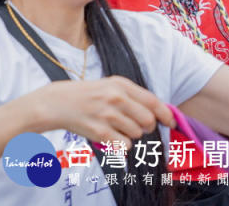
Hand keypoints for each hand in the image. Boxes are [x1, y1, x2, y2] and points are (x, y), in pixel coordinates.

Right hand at [32, 76, 174, 147]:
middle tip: (132, 124)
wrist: (57, 103)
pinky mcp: (100, 131)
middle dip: (145, 127)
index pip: (153, 102)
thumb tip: (162, 114)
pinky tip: (107, 135)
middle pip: (148, 121)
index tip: (171, 123)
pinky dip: (120, 144)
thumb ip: (134, 97)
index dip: (166, 115)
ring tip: (112, 126)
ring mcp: (107, 115)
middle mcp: (115, 98)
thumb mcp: (109, 87)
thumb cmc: (87, 95)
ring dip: (129, 134)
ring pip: (137, 134)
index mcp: (120, 84)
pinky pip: (125, 145)